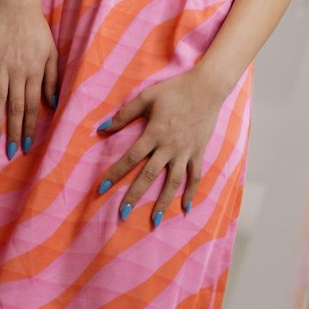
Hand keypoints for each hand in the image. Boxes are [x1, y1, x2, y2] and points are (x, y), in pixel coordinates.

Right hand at [0, 0, 58, 159]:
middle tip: (12, 152)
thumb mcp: (52, 54)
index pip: (33, 106)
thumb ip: (51, 79)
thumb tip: (53, 103)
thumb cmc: (38, 30)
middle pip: (16, 107)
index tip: (29, 146)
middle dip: (15, 132)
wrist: (19, 6)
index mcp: (34, 72)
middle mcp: (18, 72)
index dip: (31, 127)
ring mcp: (1, 64)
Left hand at [94, 68, 226, 226]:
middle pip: (149, 175)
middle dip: (135, 196)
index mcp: (154, 133)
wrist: (206, 87)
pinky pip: (195, 176)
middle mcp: (169, 146)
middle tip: (122, 214)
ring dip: (163, 201)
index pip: (130, 158)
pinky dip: (191, 193)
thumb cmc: (174, 90)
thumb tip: (103, 128)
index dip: (115, 174)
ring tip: (154, 220)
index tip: (102, 189)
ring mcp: (185, 152)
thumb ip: (125, 114)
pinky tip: (185, 208)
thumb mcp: (146, 97)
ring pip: (173, 182)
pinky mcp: (199, 152)